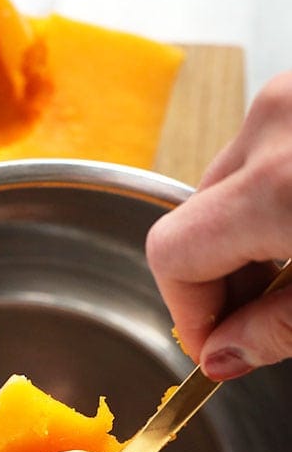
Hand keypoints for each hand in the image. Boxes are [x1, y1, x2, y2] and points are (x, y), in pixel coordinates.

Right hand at [146, 71, 291, 379]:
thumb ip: (276, 331)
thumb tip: (221, 356)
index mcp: (278, 185)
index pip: (171, 256)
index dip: (187, 313)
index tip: (219, 347)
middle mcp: (272, 123)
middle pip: (194, 222)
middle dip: (219, 280)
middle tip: (264, 319)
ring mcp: (289, 95)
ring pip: (224, 190)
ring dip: (245, 239)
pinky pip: (259, 155)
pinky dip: (269, 200)